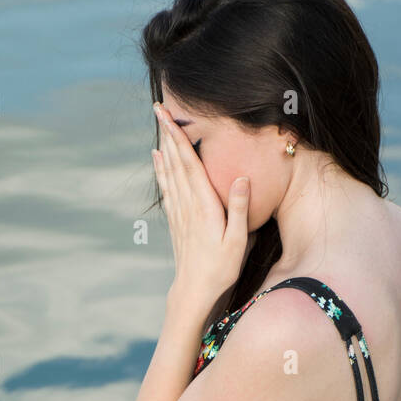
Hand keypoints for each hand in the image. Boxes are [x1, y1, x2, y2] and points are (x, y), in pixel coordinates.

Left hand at [152, 102, 250, 303]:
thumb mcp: (238, 241)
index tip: (169, 117)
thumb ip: (239, 209)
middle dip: (167, 135)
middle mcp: (187, 206)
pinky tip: (158, 159)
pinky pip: (167, 188)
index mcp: (204, 207)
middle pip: (176, 163)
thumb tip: (242, 177)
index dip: (179, 139)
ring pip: (169, 172)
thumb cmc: (220, 269)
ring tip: (158, 126)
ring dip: (164, 147)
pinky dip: (162, 170)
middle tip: (159, 109)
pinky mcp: (176, 221)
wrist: (194, 292)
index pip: (189, 165)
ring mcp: (179, 213)